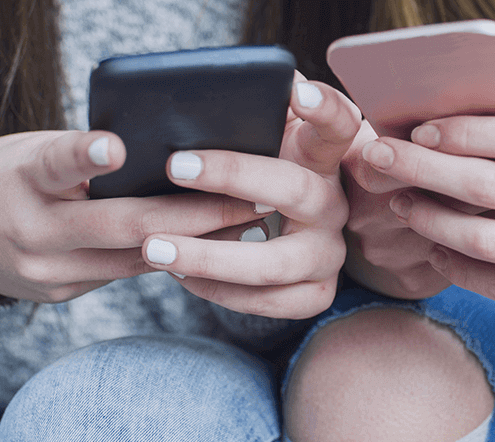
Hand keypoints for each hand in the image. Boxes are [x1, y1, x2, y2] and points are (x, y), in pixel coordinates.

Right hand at [0, 130, 266, 303]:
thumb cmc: (2, 176)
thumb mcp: (30, 152)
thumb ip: (84, 157)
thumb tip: (164, 155)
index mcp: (22, 181)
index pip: (53, 163)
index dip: (84, 154)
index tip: (116, 145)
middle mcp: (33, 231)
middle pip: (120, 225)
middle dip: (192, 214)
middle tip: (247, 199)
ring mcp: (47, 271)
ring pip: (132, 258)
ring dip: (194, 243)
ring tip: (245, 224)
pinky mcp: (61, 294)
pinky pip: (123, 274)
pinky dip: (165, 259)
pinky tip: (209, 248)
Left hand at [138, 76, 359, 318]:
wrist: (283, 230)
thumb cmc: (257, 170)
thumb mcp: (261, 137)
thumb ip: (252, 108)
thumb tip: (221, 84)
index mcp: (320, 156)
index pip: (340, 124)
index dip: (325, 109)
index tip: (297, 94)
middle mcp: (331, 203)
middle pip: (295, 189)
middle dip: (233, 176)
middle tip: (174, 165)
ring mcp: (328, 252)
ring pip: (276, 263)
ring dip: (210, 257)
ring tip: (154, 247)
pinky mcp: (317, 292)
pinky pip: (270, 304)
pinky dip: (220, 293)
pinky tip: (180, 276)